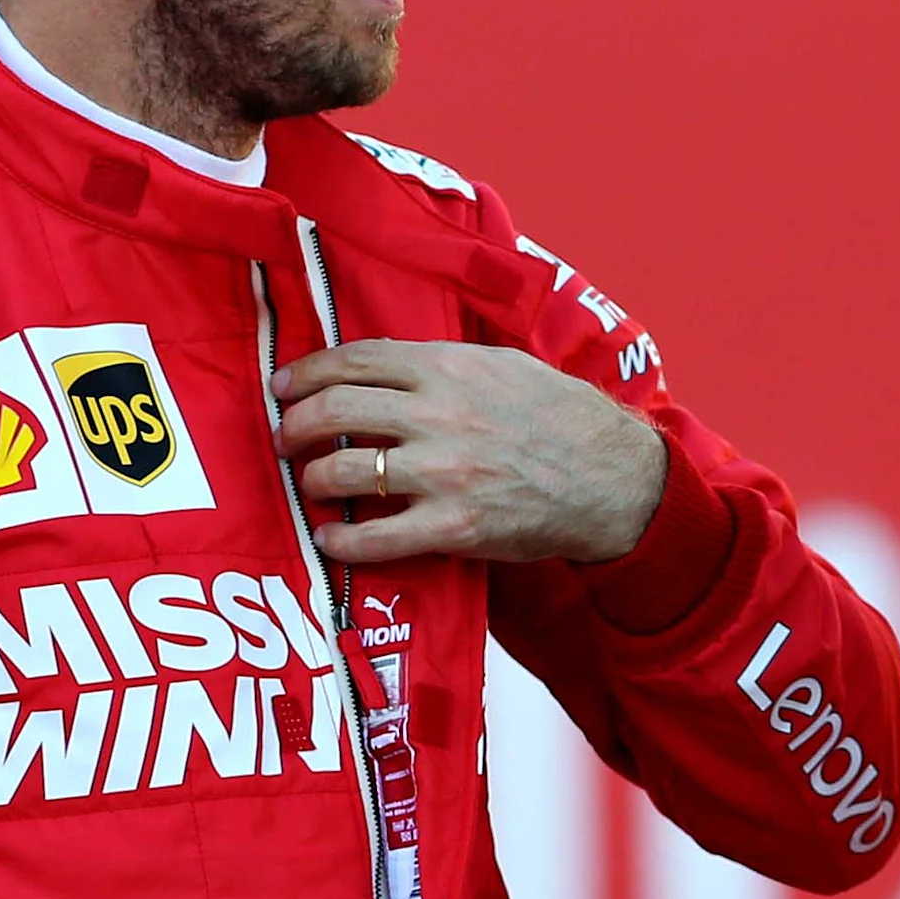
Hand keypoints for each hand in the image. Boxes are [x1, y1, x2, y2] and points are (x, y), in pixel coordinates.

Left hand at [274, 340, 665, 564]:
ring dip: (312, 478)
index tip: (286, 385)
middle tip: (287, 437)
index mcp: (449, 367)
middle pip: (336, 410)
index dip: (309, 372)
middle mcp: (439, 414)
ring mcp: (444, 471)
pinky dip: (341, 538)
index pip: (356, 359)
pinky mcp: (454, 526)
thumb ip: (448, 363)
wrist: (613, 479)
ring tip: (311, 483)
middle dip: (296, 424)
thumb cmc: (563, 419)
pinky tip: (331, 536)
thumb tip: (391, 366)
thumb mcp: (507, 366)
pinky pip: (375, 535)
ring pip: (344, 469)